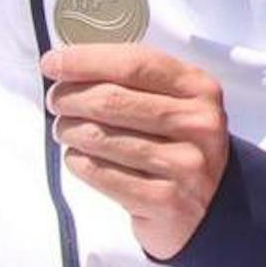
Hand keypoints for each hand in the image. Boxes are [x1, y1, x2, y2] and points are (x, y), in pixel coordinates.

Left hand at [39, 43, 232, 259]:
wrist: (212, 206)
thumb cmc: (179, 143)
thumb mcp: (175, 102)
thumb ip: (134, 80)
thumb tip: (70, 64)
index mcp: (199, 89)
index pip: (134, 64)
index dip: (86, 60)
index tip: (54, 62)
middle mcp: (197, 124)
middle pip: (112, 100)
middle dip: (70, 96)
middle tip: (56, 100)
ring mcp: (183, 165)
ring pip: (101, 137)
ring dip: (68, 130)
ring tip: (64, 129)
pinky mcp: (163, 200)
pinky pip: (101, 173)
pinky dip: (78, 161)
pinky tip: (77, 156)